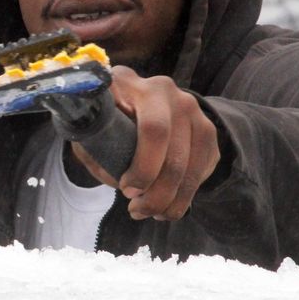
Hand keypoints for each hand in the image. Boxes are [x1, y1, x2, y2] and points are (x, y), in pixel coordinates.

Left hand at [71, 65, 220, 220]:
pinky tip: (167, 204)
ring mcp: (193, 110)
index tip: (126, 189)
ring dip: (172, 200)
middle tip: (136, 210)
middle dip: (157, 193)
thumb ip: (98, 152)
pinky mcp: (207, 130)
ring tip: (151, 213)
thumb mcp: (91, 130)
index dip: (143, 168)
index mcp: (135, 86)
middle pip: (175, 155)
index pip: (154, 130)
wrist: (136, 100)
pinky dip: (185, 195)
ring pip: (191, 168)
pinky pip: (202, 170)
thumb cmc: (106, 119)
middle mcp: (170, 93)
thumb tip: (120, 182)